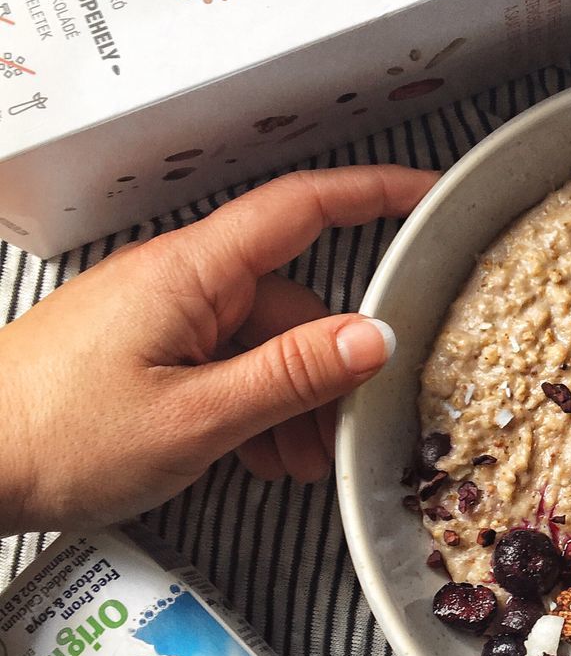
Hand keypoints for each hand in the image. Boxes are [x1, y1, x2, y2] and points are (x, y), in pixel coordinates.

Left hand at [0, 165, 435, 534]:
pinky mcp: (147, 348)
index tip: (430, 194)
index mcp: (193, 272)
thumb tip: (375, 337)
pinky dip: (254, 406)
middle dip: (329, 369)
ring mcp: (163, 315)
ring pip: (264, 342)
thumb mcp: (195, 416)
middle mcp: (181, 281)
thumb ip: (292, 373)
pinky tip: (257, 455)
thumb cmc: (54, 436)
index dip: (375, 191)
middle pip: (294, 302)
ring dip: (292, 401)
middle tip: (342, 434)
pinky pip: (226, 361)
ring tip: (293, 464)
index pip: (303, 206)